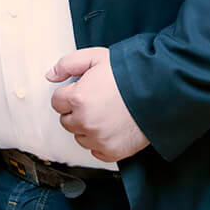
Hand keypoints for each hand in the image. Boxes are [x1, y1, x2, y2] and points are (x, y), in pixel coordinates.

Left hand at [47, 48, 149, 162]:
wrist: (158, 92)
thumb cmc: (128, 75)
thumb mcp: (95, 57)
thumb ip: (67, 64)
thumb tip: (50, 75)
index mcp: (77, 98)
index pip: (57, 102)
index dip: (69, 95)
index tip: (82, 92)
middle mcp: (84, 121)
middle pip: (66, 121)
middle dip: (76, 111)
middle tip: (95, 101)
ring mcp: (98, 139)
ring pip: (79, 137)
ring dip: (87, 127)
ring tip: (106, 114)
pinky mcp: (111, 152)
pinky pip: (95, 151)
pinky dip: (100, 142)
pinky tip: (112, 128)